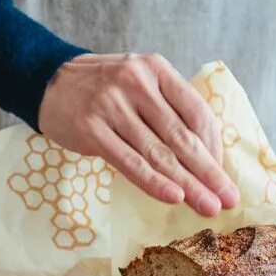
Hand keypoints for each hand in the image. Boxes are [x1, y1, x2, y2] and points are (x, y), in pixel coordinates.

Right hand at [38, 53, 239, 216]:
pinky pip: (130, 162)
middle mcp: (136, 83)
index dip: (215, 148)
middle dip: (209, 173)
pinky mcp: (91, 129)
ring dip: (188, 185)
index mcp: (156, 69)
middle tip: (228, 199)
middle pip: (181, 137)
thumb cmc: (103, 88)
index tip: (223, 176)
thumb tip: (206, 156)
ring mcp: (112, 105)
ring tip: (208, 207)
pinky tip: (174, 197)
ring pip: (158, 153)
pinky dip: (154, 182)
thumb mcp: (139, 82)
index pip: (196, 112)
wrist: (47, 81)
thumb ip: (168, 108)